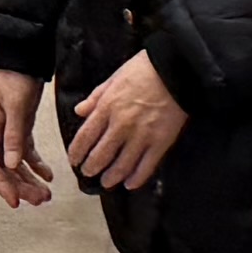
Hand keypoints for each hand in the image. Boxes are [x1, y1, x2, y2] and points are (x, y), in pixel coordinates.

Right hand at [0, 69, 53, 209]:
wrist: (24, 59)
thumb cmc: (15, 78)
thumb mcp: (15, 107)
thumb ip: (13, 135)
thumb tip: (12, 165)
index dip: (1, 185)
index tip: (15, 201)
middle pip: (5, 169)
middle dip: (20, 187)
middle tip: (39, 200)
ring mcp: (7, 132)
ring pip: (16, 164)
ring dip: (29, 180)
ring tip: (45, 194)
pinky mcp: (20, 128)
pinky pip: (26, 153)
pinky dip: (37, 165)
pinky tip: (48, 175)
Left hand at [67, 53, 191, 190]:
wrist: (176, 68)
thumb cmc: (145, 69)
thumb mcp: (114, 77)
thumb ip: (96, 97)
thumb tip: (79, 111)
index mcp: (107, 107)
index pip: (85, 137)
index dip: (77, 152)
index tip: (74, 160)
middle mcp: (121, 125)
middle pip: (100, 155)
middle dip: (91, 168)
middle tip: (89, 172)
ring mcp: (141, 136)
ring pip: (121, 165)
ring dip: (111, 177)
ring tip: (106, 182)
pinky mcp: (161, 142)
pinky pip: (146, 166)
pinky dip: (136, 178)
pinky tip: (130, 184)